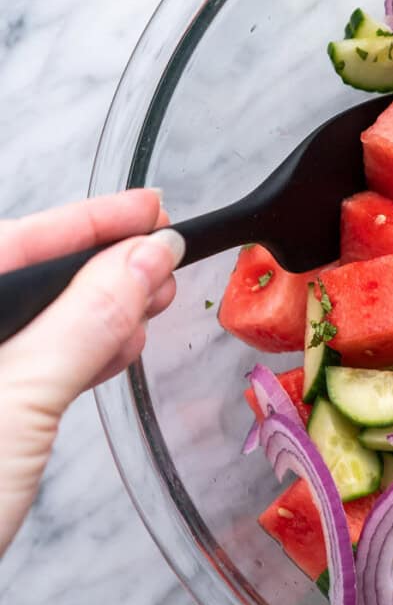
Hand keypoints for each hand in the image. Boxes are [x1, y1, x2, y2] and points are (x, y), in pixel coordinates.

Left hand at [0, 190, 181, 556]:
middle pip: (26, 277)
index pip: (15, 241)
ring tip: (154, 295)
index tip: (151, 207)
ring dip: (101, 308)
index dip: (90, 219)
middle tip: (165, 245)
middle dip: (102, 259)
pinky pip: (36, 364)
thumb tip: (143, 258)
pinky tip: (118, 348)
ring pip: (37, 323)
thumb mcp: (19, 398)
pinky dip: (83, 352)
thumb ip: (84, 321)